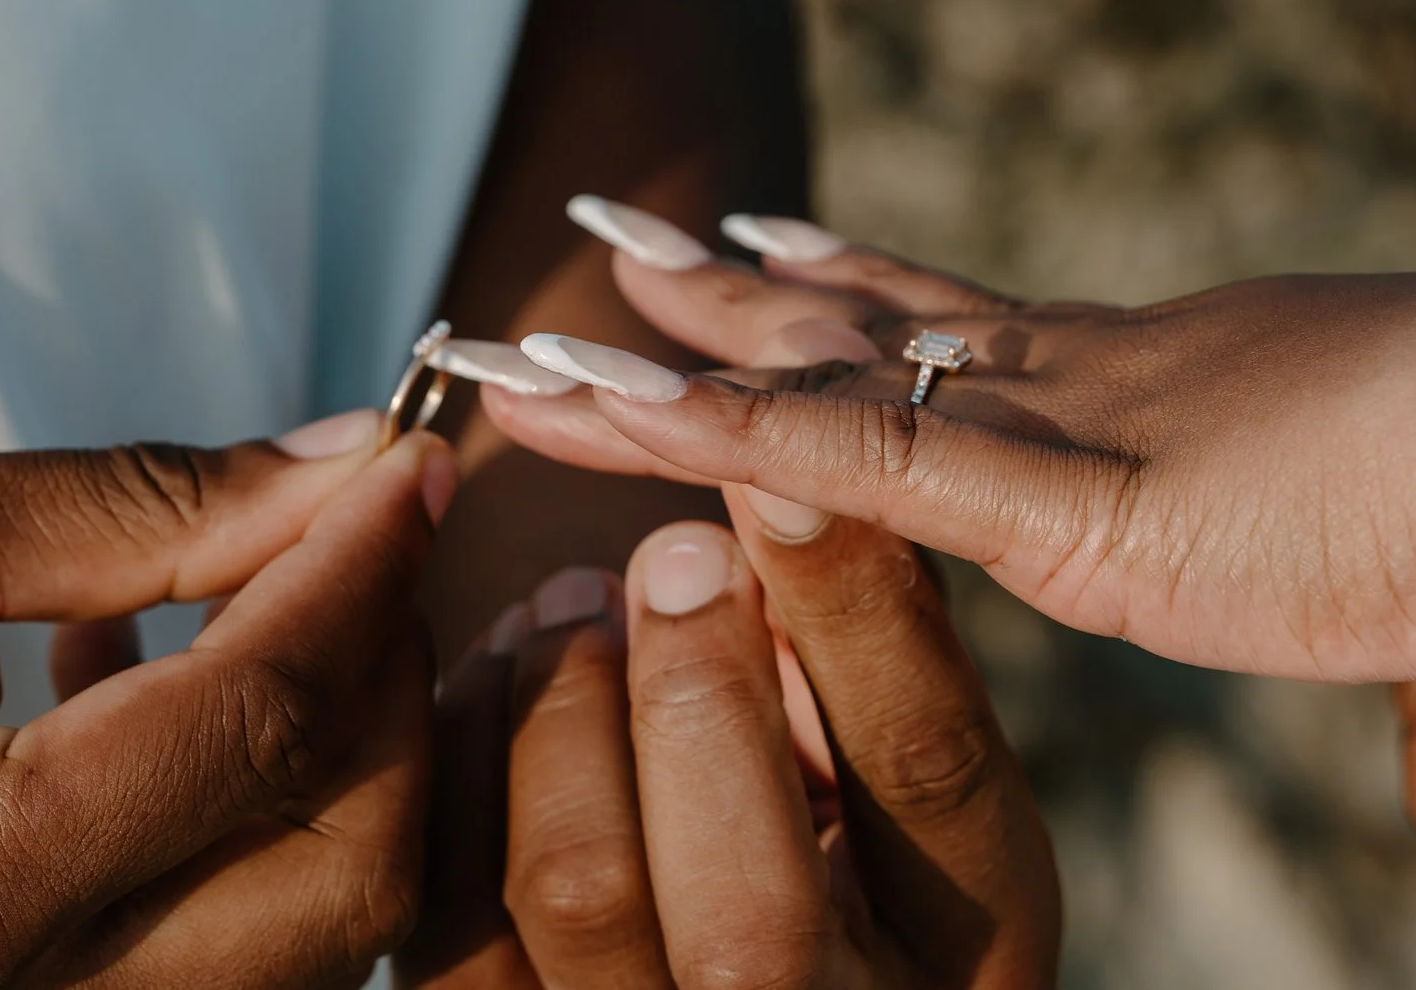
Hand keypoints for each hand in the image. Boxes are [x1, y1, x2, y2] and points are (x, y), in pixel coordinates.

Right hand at [0, 417, 452, 987]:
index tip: (408, 467)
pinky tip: (176, 686)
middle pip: (343, 860)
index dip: (358, 572)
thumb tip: (336, 470)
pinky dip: (265, 816)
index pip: (256, 721)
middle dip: (383, 678)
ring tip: (268, 602)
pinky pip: (238, 949)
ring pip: (321, 925)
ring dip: (342, 752)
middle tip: (358, 542)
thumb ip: (129, 503)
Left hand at [395, 503, 1059, 989]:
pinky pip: (449, 896)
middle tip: (670, 554)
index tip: (781, 475)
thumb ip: (863, 659)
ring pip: (580, 885)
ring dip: (568, 699)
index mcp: (966, 952)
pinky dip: (468, 744)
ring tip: (573, 600)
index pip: (927, 777)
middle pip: (750, 912)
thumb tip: (770, 489)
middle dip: (698, 689)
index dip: (854, 608)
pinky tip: (505, 665)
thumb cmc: (844, 839)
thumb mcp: (907, 773)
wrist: (724, 974)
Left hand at [479, 202, 1415, 681]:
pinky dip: (746, 446)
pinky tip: (635, 416)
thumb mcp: (1372, 495)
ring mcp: (1070, 436)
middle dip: (711, 293)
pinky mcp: (1082, 513)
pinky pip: (875, 471)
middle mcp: (1079, 380)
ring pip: (819, 388)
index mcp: (1141, 381)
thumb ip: (1307, 503)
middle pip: (853, 322)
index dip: (834, 286)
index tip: (741, 246)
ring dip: (667, 367)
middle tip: (595, 231)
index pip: (950, 322)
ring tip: (533, 322)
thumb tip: (1334, 519)